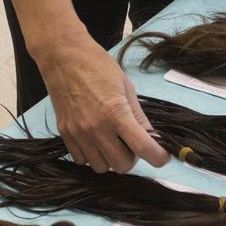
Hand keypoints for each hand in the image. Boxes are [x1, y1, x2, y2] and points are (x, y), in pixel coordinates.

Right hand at [40, 35, 170, 174]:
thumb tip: (152, 139)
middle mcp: (96, 128)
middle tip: (131, 142)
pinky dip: (93, 156)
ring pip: (102, 167)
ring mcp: (78, 134)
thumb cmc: (98, 67)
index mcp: (116, 113)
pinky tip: (96, 141)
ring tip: (112, 141)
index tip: (162, 156)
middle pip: (122, 165)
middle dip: (132, 157)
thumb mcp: (126, 88)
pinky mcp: (64, 134)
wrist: (63, 57)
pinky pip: (82, 161)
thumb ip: (139, 117)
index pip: (143, 148)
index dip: (158, 157)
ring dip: (111, 159)